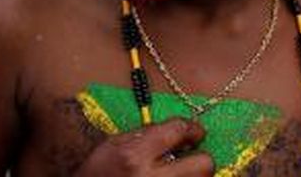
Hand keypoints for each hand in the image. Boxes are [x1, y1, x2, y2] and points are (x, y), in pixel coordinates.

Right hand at [76, 119, 214, 176]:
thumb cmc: (97, 173)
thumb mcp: (113, 146)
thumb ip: (144, 136)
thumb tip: (176, 131)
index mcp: (135, 156)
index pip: (178, 130)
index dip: (192, 128)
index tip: (195, 132)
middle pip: (204, 164)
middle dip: (201, 159)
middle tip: (192, 157)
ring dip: (194, 176)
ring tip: (179, 172)